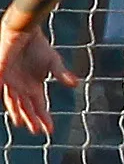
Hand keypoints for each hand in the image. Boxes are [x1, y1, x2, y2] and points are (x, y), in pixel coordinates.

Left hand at [0, 17, 79, 135]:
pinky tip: (10, 109)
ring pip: (13, 101)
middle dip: (31, 119)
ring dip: (18, 113)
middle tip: (36, 131)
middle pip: (26, 107)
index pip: (39, 107)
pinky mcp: (2, 74)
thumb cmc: (38, 45)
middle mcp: (21, 88)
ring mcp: (10, 82)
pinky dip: (7, 100)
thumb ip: (62, 74)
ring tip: (22, 124)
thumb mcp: (54, 62)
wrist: (23, 31)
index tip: (50, 131)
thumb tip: (75, 85)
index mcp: (34, 87)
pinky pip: (1, 89)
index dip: (44, 119)